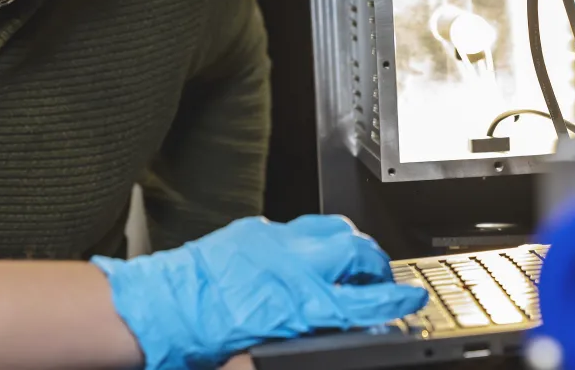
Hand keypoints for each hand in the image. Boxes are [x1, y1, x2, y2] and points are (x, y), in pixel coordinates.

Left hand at [91, 215, 427, 369]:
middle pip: (357, 249)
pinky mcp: (254, 229)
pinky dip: (308, 241)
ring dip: (346, 244)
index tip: (412, 299)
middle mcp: (294, 265)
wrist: (162, 307)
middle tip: (379, 280)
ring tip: (346, 263)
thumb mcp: (267, 345)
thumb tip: (331, 321)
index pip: (366, 299)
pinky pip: (295, 229)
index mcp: (302, 303)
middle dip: (375, 263)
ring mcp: (275, 241)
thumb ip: (309, 329)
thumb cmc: (206, 337)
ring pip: (330, 228)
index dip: (396, 299)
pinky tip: (299, 258)